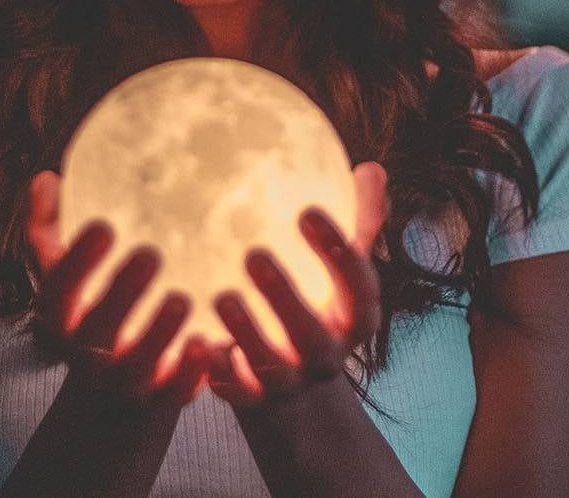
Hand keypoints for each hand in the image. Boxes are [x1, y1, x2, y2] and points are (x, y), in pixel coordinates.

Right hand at [25, 170, 212, 409]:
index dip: (78, 262)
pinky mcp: (161, 399)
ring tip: (181, 298)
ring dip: (159, 334)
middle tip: (150, 254)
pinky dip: (192, 373)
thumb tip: (45, 180)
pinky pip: (176, 393)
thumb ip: (50, 230)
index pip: (59, 293)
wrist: (112, 393)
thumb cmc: (92, 310)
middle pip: (98, 330)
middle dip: (121, 294)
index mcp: (62, 319)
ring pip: (138, 366)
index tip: (103, 225)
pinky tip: (211, 344)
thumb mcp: (66, 276)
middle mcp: (88, 354)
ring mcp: (125, 381)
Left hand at [206, 161, 389, 407]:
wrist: (289, 375)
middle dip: (286, 297)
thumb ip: (358, 221)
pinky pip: (234, 390)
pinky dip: (217, 370)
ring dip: (247, 333)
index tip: (306, 211)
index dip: (338, 255)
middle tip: (254, 254)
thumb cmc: (315, 298)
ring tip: (221, 296)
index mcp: (355, 318)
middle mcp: (327, 355)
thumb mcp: (341, 266)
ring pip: (271, 365)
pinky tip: (196, 341)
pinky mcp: (252, 399)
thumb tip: (372, 169)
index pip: (358, 289)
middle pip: (313, 334)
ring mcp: (290, 382)